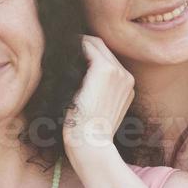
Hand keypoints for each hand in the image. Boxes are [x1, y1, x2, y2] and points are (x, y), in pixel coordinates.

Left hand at [65, 35, 134, 158]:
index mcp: (127, 86)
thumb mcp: (97, 110)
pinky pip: (88, 47)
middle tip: (63, 45)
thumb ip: (95, 92)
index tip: (71, 54)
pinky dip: (75, 46)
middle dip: (84, 44)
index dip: (89, 53)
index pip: (108, 59)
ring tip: (60, 47)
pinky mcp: (105, 69)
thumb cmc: (87, 134)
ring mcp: (118, 72)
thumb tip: (76, 78)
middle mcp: (126, 77)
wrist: (91, 144)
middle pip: (103, 48)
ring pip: (96, 44)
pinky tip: (61, 51)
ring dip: (79, 43)